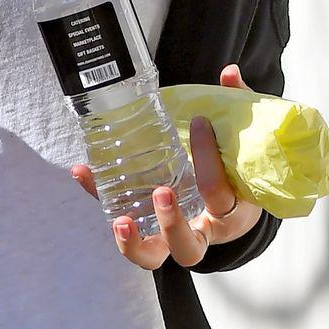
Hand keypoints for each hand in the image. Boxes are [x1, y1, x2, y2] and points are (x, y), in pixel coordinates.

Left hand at [70, 62, 265, 268]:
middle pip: (187, 248)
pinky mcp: (147, 228)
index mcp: (232, 213)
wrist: (235, 206)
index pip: (218, 194)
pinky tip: (83, 172)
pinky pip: (124, 224)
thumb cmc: (238, 173)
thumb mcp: (245, 145)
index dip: (208, 159)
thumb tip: (229, 72)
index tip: (199, 124)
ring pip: (153, 256)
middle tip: (160, 192)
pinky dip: (100, 199)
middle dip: (172, 224)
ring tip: (119, 220)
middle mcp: (203, 232)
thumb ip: (240, 108)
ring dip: (133, 243)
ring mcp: (172, 237)